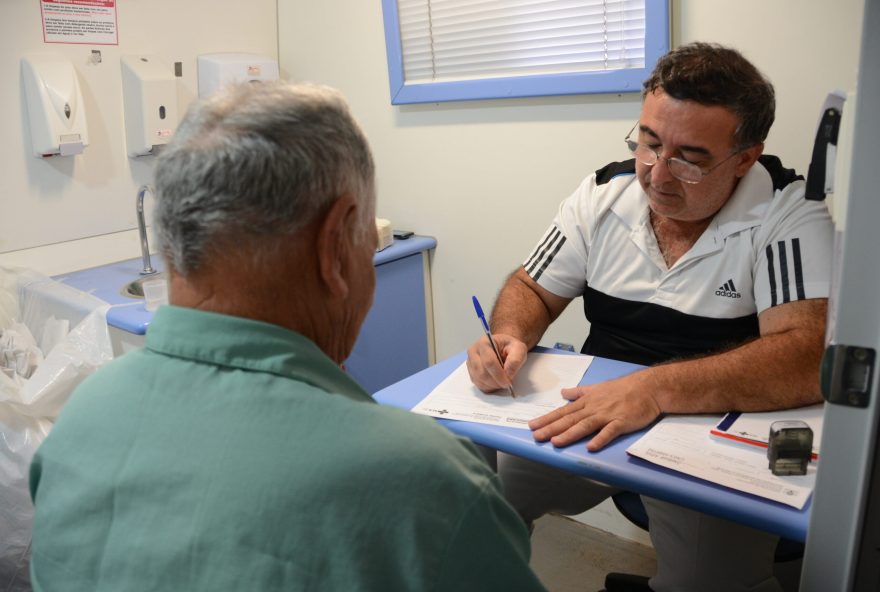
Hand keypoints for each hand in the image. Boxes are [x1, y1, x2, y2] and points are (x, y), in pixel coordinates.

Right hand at [466, 334, 527, 392]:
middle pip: (481, 373)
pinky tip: (496, 382)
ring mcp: (470, 362)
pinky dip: (488, 387)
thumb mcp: (518, 348)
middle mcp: (473, 352)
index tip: (508, 382)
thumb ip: (516, 359)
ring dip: (492, 385)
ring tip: (502, 381)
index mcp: (484, 342)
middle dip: (496, 382)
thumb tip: (508, 373)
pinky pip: (478, 384)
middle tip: (506, 384)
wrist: (503, 347)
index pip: (489, 361)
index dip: (499, 374)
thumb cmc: (509, 347)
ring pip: (479, 380)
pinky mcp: (471, 371)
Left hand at [528, 370, 661, 450]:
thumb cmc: (622, 388)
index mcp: (586, 401)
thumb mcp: (597, 387)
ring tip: (555, 442)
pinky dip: (600, 439)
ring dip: (570, 434)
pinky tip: (591, 447)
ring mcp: (607, 415)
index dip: (547, 419)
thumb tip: (563, 392)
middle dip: (551, 428)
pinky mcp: (621, 422)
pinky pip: (609, 432)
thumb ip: (579, 392)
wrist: (647, 387)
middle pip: (569, 419)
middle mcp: (593, 408)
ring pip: (585, 425)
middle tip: (536, 436)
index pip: (563, 411)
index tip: (532, 425)